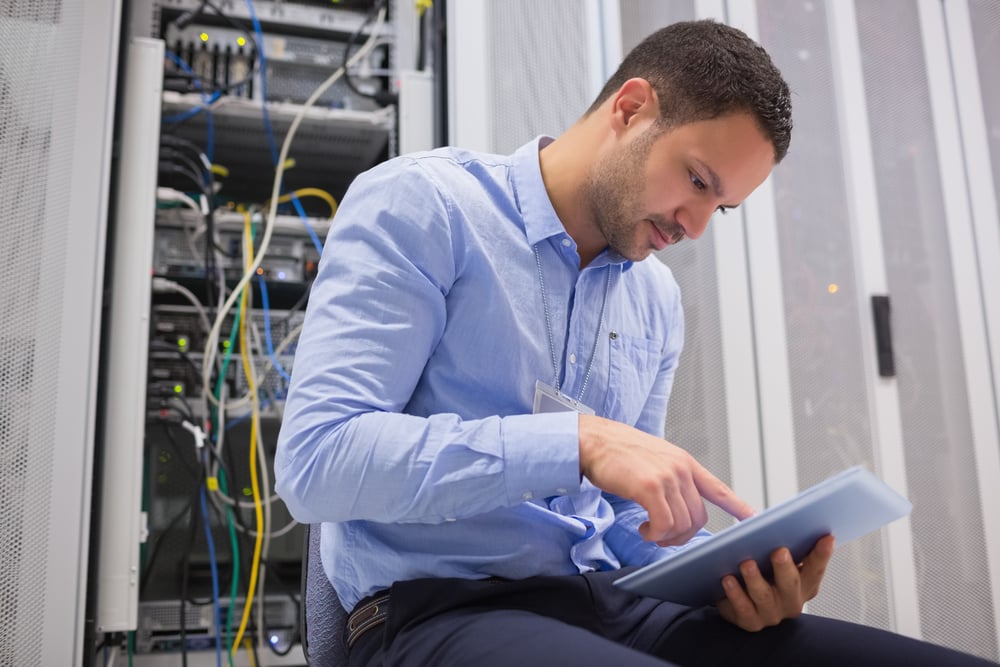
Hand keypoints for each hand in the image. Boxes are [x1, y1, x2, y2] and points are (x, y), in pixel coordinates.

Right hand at [578, 414, 754, 545]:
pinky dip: (655, 534)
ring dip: (666, 537)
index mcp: (684, 462)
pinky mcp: (649, 487)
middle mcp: (680, 469)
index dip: (738, 506)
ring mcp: (667, 477)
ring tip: (649, 531)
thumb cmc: (618, 452)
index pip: (718, 488)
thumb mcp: (655, 459)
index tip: (753, 518)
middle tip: (663, 536)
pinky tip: (644, 529)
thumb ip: (671, 478)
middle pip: (699, 518)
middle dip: (683, 536)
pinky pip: (664, 525)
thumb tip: (677, 503)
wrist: (594, 441)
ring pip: (682, 525)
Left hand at [717, 535, 835, 630]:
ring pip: (764, 596)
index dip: (822, 555)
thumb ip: (785, 546)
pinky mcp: (750, 621)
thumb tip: (781, 522)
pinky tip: (728, 579)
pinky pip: (743, 609)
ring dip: (755, 579)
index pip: (816, 569)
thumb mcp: (775, 560)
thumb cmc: (762, 573)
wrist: (737, 600)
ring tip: (746, 563)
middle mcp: (791, 601)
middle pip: (791, 585)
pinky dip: (735, 594)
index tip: (827, 538)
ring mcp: (771, 614)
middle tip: (779, 551)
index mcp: (804, 584)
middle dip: (785, 568)